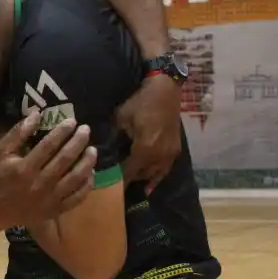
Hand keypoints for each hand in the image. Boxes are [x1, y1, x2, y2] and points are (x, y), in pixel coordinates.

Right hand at [0, 112, 97, 230]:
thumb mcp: (1, 151)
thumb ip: (18, 133)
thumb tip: (37, 114)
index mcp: (24, 168)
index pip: (48, 145)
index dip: (62, 131)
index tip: (72, 121)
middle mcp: (39, 184)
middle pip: (65, 159)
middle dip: (78, 142)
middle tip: (86, 130)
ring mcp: (49, 199)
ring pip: (75, 178)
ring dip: (87, 162)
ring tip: (92, 149)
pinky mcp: (55, 211)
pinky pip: (77, 197)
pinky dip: (86, 185)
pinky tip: (90, 173)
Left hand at [117, 72, 181, 193]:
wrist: (165, 89)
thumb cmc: (141, 101)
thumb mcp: (121, 118)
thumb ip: (113, 137)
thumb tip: (102, 149)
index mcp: (144, 149)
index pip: (128, 172)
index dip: (118, 180)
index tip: (106, 187)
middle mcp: (159, 156)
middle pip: (140, 175)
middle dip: (128, 178)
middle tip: (114, 182)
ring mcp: (169, 154)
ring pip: (152, 174)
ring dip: (141, 177)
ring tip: (129, 183)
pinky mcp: (175, 150)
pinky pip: (164, 170)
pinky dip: (156, 178)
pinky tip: (149, 188)